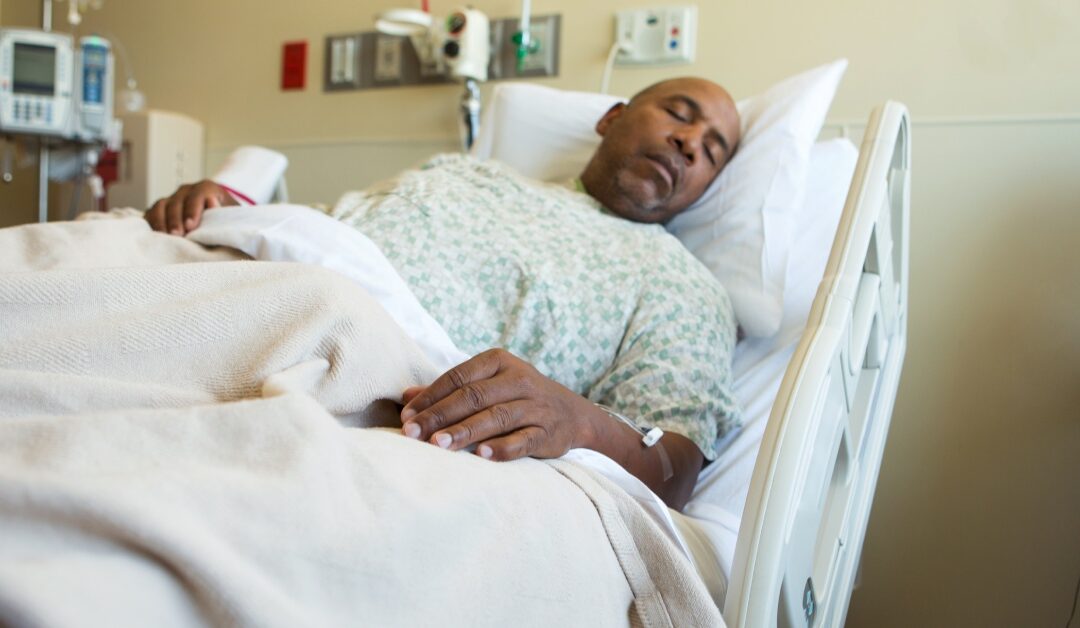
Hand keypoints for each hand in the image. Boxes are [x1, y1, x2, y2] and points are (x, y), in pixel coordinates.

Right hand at [145, 180, 238, 235]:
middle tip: (176, 235)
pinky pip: (151, 213)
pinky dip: (151, 223)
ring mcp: (172, 199)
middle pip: (177, 202)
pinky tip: (154, 235)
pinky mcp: (162, 209)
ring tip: (164, 237)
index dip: (193, 210)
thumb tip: (212, 202)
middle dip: (175, 219)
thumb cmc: (226, 219)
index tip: (191, 226)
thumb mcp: (231, 215)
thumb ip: (223, 210)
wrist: (218, 220)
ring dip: (161, 221)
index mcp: (206, 188)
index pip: (198, 195)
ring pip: (161, 206)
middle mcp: (187, 190)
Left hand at [399, 349, 604, 460]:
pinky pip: (523, 440)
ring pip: (496, 417)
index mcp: (499, 362)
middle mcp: (519, 379)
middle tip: (413, 433)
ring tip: (438, 445)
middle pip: (473, 396)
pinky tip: (480, 455)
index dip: (431, 397)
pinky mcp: (548, 432)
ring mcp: (535, 406)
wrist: (574, 414)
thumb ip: (449, 390)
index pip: (458, 377)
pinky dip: (502, 447)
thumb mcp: (489, 384)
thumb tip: (405, 396)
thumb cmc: (518, 397)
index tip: (406, 417)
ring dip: (465, 431)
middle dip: (440, 415)